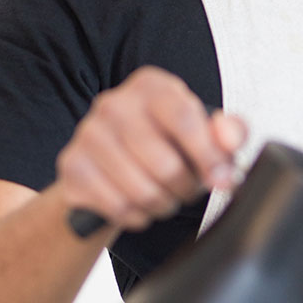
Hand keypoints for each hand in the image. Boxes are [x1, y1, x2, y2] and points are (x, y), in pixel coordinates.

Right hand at [56, 67, 245, 231]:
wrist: (109, 167)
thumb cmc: (165, 146)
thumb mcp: (203, 134)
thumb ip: (228, 132)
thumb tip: (230, 140)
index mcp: (151, 85)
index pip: (185, 119)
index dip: (208, 156)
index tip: (223, 179)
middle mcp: (114, 102)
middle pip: (165, 163)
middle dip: (185, 188)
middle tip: (187, 189)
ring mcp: (88, 133)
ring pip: (142, 191)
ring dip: (163, 205)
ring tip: (164, 196)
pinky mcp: (72, 165)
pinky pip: (117, 207)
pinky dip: (137, 216)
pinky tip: (139, 205)